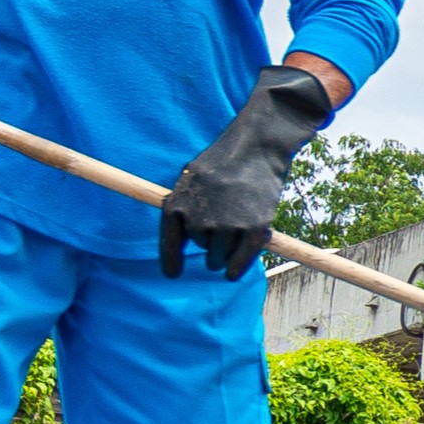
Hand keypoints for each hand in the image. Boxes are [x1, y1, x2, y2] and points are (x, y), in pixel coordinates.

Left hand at [160, 66, 330, 278]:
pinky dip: (237, 268)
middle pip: (202, 247)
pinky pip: (241, 259)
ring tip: (235, 232)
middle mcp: (198, 220)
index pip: (169, 242)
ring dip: (225, 254)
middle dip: (210, 242)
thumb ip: (186, 205)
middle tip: (224, 223)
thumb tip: (186, 234)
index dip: (170, 260)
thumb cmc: (223, 162)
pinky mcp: (251, 230)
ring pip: (219, 256)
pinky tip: (232, 274)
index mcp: (177, 205)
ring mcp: (225, 227)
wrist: (254, 149)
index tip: (172, 275)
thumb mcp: (191, 178)